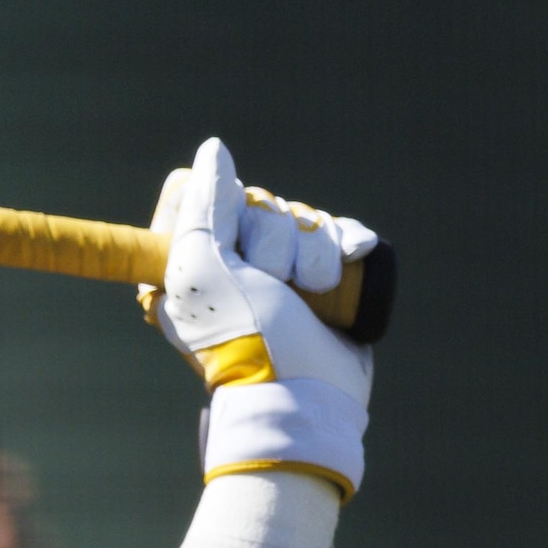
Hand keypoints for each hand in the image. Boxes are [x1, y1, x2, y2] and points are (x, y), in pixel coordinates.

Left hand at [141, 137, 373, 499]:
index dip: (235, 214)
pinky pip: (342, 233)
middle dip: (279, 242)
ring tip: (311, 295)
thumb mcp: (205, 268)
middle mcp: (238, 266)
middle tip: (274, 285)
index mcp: (197, 264)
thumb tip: (215, 151)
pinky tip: (350, 263)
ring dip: (314, 253)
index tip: (238, 249)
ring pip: (306, 220)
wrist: (305, 395)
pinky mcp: (330, 282)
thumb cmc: (244, 338)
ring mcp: (285, 275)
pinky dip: (348, 245)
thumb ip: (204, 208)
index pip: (220, 198)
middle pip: (266, 207)